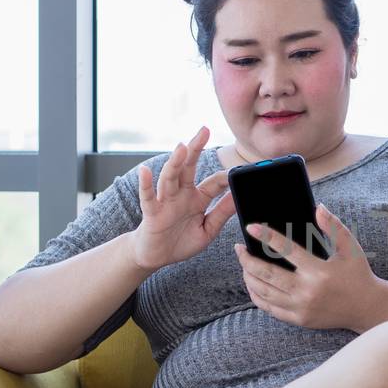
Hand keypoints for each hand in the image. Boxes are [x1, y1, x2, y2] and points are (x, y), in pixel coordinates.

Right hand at [130, 126, 234, 270]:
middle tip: (204, 130)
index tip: (242, 170)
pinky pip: (148, 197)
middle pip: (189, 167)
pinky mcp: (152, 213)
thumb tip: (238, 197)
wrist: (156, 257)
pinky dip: (146, 184)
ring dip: (175, 162)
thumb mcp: (208, 229)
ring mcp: (165, 201)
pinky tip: (146, 171)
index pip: (214, 182)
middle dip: (196, 148)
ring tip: (181, 147)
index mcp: (197, 198)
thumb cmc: (180, 242)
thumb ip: (221, 213)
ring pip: (170, 178)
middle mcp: (181, 195)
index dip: (227, 177)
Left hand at [234, 205, 381, 330]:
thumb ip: (334, 227)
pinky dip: (257, 296)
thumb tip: (318, 207)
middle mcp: (307, 291)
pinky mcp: (299, 319)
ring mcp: (301, 308)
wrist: (367, 308)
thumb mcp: (351, 248)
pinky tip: (252, 285)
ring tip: (244, 265)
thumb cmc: (358, 274)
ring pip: (264, 293)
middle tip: (238, 249)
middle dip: (247, 260)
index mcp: (319, 272)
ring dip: (249, 277)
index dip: (267, 236)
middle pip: (267, 274)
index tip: (251, 227)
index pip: (286, 250)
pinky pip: (270, 309)